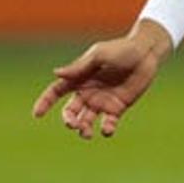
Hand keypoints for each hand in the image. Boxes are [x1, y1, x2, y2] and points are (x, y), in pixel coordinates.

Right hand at [32, 22, 171, 138]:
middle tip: (74, 125)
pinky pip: (108, 123)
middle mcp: (88, 92)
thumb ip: (79, 67)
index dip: (45, 102)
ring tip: (86, 133)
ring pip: (86, 121)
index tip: (36, 114)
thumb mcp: (99, 55)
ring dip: (83, 129)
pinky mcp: (117, 108)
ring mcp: (102, 102)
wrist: (146, 54)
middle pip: (70, 111)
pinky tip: (106, 129)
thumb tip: (56, 74)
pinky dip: (105, 129)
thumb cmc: (121, 50)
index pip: (56, 91)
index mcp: (79, 78)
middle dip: (68, 121)